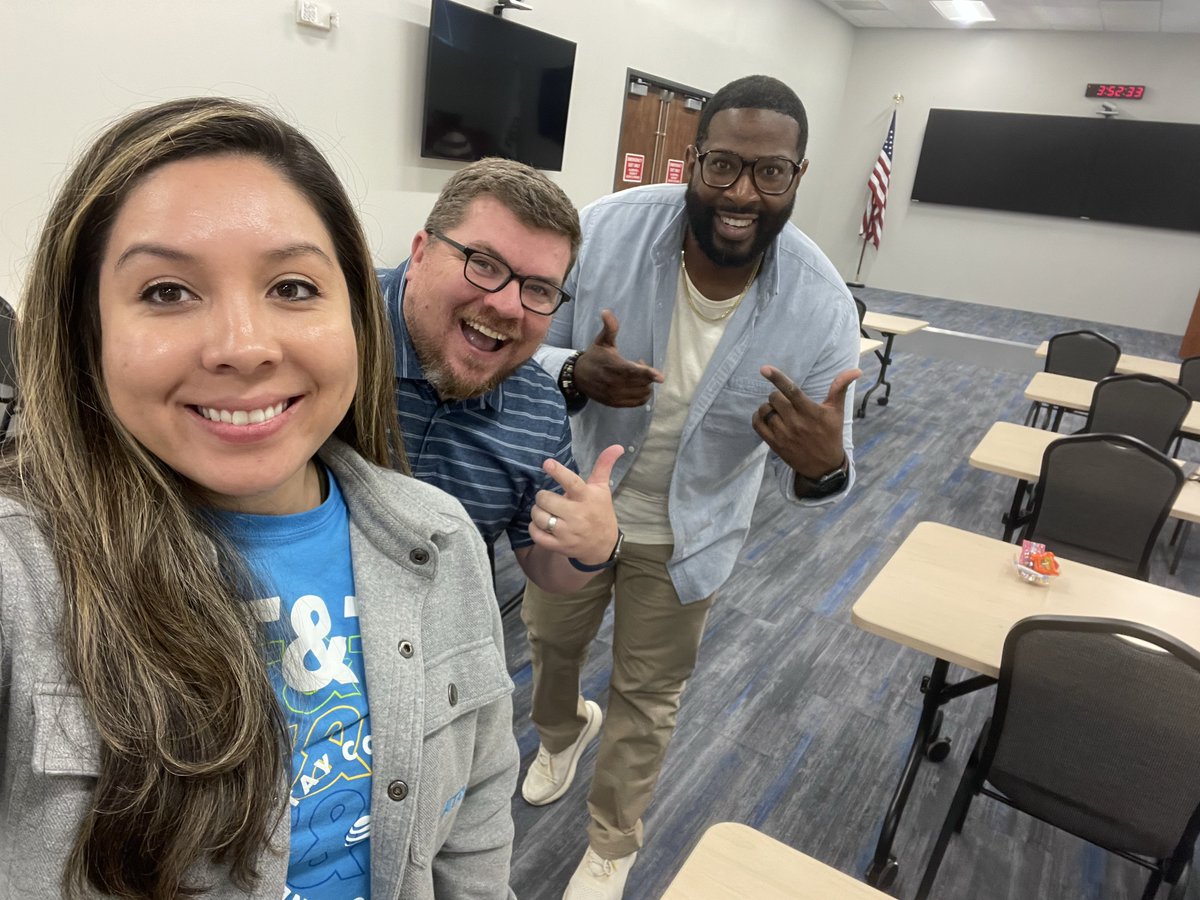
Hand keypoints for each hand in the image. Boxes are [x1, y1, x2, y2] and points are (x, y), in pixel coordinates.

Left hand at [528, 444, 623, 565]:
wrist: (603, 546)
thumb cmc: (600, 512)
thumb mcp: (602, 489)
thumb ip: (604, 466)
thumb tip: (618, 446)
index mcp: (587, 498)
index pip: (572, 483)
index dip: (559, 472)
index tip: (547, 463)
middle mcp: (577, 516)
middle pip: (546, 499)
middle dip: (542, 496)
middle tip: (548, 498)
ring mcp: (568, 533)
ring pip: (539, 517)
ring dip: (537, 512)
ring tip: (545, 511)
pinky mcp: (559, 546)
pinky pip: (536, 534)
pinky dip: (534, 527)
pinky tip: (542, 525)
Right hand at [573, 310, 664, 406]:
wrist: (578, 377)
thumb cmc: (594, 357)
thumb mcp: (601, 341)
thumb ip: (609, 328)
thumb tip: (606, 311)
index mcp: (613, 366)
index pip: (633, 371)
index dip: (648, 373)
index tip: (660, 377)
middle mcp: (614, 383)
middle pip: (641, 383)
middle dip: (647, 374)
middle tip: (640, 363)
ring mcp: (615, 395)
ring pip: (642, 393)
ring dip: (646, 384)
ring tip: (638, 375)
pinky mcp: (615, 403)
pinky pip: (637, 402)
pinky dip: (643, 395)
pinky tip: (638, 385)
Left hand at [752, 366, 860, 478]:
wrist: (824, 466)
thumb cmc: (831, 434)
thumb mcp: (837, 411)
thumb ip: (840, 388)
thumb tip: (856, 371)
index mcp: (811, 412)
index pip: (791, 391)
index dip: (777, 378)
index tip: (764, 368)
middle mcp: (796, 423)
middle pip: (774, 398)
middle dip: (777, 396)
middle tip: (785, 402)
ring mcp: (784, 434)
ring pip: (765, 410)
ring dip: (768, 407)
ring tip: (778, 411)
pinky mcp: (774, 444)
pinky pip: (757, 425)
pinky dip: (758, 417)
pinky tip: (766, 417)